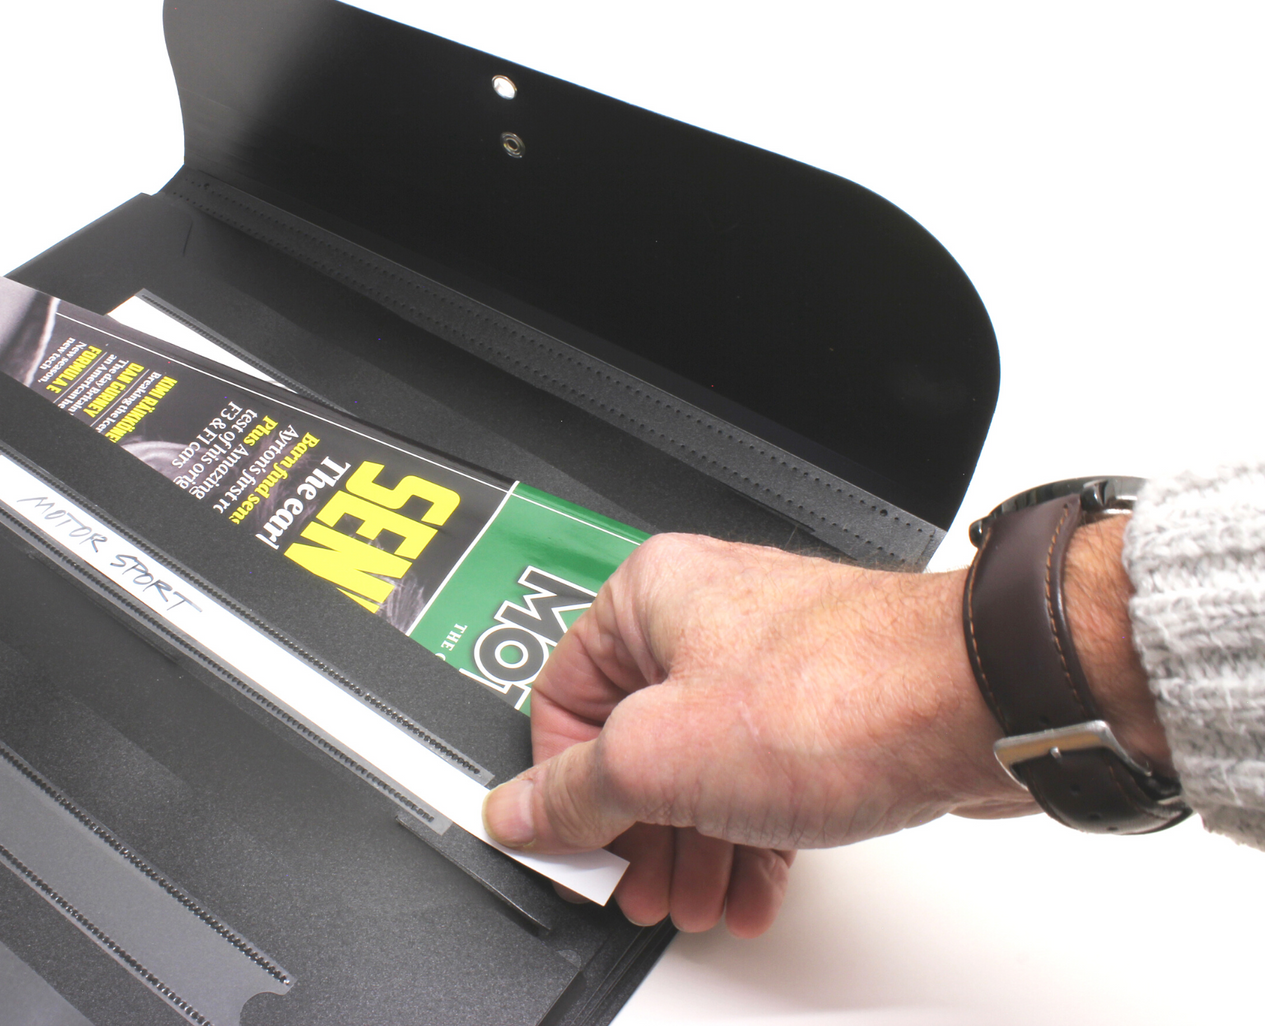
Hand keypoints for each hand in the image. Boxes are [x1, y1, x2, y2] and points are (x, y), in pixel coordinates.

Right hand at [483, 533, 1034, 934]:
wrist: (977, 704)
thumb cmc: (841, 692)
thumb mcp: (663, 756)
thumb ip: (576, 791)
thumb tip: (520, 811)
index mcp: (648, 597)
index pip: (562, 699)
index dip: (560, 788)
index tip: (573, 852)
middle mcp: (703, 617)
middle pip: (632, 741)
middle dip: (636, 832)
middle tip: (641, 888)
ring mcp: (765, 662)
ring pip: (699, 767)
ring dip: (692, 846)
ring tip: (698, 900)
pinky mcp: (817, 707)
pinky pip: (758, 779)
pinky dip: (747, 837)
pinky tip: (751, 889)